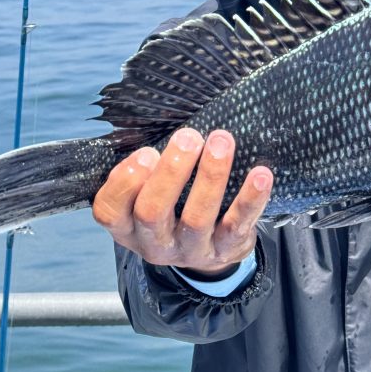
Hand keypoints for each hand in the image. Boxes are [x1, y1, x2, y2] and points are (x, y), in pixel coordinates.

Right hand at [92, 128, 272, 274]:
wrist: (208, 253)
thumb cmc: (173, 207)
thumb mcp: (148, 193)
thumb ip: (147, 167)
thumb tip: (162, 118)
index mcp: (127, 226)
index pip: (110, 210)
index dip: (125, 181)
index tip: (147, 152)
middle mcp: (154, 244)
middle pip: (152, 212)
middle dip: (171, 171)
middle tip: (189, 137)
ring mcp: (190, 251)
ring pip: (196, 218)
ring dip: (210, 175)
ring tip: (221, 141)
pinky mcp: (225, 250)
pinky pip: (237, 225)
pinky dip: (250, 198)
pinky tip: (261, 174)